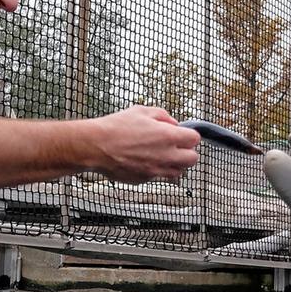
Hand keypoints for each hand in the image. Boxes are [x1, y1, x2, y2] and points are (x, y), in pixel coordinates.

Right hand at [86, 106, 200, 182]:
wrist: (96, 146)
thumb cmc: (116, 128)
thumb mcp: (142, 111)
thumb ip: (163, 116)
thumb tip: (173, 123)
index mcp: (168, 136)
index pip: (195, 139)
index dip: (189, 135)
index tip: (183, 134)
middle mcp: (166, 156)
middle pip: (192, 160)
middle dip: (188, 152)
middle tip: (177, 147)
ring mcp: (156, 170)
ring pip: (178, 172)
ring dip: (175, 164)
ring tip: (162, 155)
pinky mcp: (145, 180)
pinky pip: (159, 177)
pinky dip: (157, 170)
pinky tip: (145, 161)